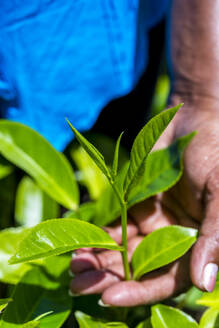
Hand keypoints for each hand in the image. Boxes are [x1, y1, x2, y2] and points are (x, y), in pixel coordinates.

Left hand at [69, 103, 218, 306]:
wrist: (188, 121)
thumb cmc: (212, 154)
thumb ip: (214, 234)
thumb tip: (203, 282)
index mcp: (198, 243)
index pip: (168, 280)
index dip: (140, 292)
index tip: (109, 298)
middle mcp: (173, 240)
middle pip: (139, 270)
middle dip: (109, 279)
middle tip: (78, 284)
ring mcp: (153, 225)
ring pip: (122, 252)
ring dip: (98, 261)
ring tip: (73, 265)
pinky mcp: (135, 209)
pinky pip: (114, 229)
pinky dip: (96, 238)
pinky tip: (78, 242)